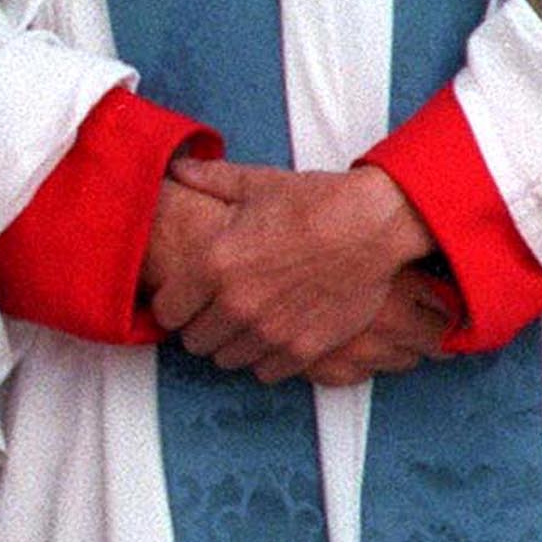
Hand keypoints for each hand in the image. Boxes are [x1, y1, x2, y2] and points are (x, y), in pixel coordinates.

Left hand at [142, 152, 438, 382]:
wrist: (375, 223)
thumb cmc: (316, 202)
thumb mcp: (256, 185)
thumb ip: (209, 181)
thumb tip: (179, 169)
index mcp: (213, 266)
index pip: (165, 313)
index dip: (173, 305)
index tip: (185, 299)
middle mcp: (235, 305)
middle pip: (194, 341)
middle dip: (201, 326)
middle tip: (217, 310)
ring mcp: (269, 331)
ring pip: (226, 359)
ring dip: (232, 343)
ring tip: (246, 322)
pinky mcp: (302, 348)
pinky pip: (265, 372)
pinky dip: (266, 358)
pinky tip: (274, 335)